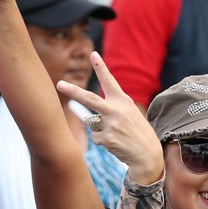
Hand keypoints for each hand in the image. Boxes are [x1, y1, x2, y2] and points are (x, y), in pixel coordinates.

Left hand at [57, 52, 163, 184]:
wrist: (148, 155)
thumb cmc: (137, 132)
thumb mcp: (129, 114)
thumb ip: (111, 109)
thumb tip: (85, 116)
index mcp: (123, 101)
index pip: (109, 81)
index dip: (100, 67)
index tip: (92, 54)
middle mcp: (116, 110)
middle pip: (88, 99)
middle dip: (72, 91)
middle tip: (59, 84)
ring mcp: (110, 124)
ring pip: (91, 123)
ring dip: (99, 129)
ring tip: (116, 134)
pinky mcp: (106, 138)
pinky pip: (95, 137)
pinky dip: (102, 141)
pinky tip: (115, 143)